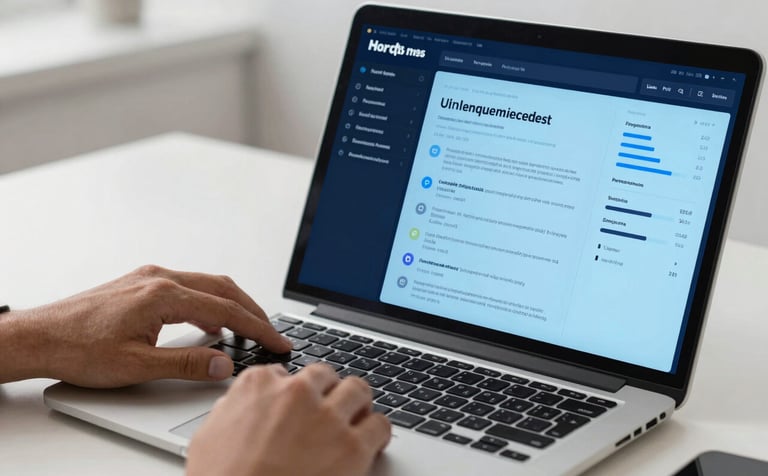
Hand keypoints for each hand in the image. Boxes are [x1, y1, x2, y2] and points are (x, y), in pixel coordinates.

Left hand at [0, 265, 291, 386]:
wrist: (39, 336)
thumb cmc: (78, 348)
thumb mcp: (137, 365)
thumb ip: (186, 363)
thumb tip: (224, 364)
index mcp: (163, 295)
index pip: (226, 310)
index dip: (258, 328)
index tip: (277, 341)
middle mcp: (160, 278)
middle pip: (223, 289)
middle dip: (253, 311)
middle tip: (272, 333)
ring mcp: (150, 277)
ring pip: (207, 284)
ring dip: (232, 304)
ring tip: (249, 328)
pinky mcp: (141, 283)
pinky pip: (189, 286)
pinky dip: (209, 301)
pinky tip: (210, 321)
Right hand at [186, 364, 390, 475]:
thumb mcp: (207, 438)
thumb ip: (230, 412)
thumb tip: (237, 408)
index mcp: (258, 386)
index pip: (284, 373)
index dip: (293, 393)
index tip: (297, 405)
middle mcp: (296, 393)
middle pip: (325, 376)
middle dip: (328, 392)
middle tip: (328, 411)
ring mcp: (327, 417)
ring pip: (358, 390)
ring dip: (357, 406)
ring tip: (356, 421)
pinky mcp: (353, 447)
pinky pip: (380, 425)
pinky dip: (377, 434)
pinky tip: (371, 444)